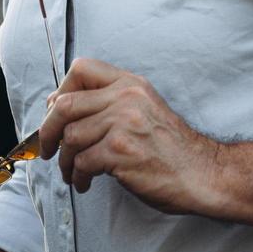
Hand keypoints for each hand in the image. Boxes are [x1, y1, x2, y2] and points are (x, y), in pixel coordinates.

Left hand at [38, 59, 221, 214]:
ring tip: (72, 172)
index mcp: (131, 84)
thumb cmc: (171, 148)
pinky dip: (78, 175)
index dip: (60, 90)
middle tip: (48, 148)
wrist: (204, 174)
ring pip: (71, 137)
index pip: (80, 69)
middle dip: (48, 130)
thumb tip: (59, 105)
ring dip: (65, 160)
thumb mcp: (144, 109)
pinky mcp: (121, 152)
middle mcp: (126, 98)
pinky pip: (82, 162)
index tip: (54, 112)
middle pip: (65, 104)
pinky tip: (85, 182)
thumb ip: (110, 102)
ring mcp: (124, 124)